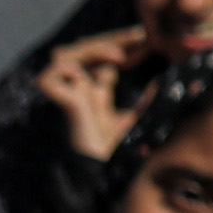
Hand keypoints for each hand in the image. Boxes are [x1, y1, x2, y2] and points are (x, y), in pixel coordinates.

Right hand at [33, 26, 153, 166]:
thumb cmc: (124, 155)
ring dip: (90, 48)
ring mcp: (70, 98)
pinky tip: (100, 71)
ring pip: (63, 56)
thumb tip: (164, 80)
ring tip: (119, 54)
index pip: (103, 58)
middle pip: (84, 50)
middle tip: (140, 35)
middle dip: (112, 38)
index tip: (148, 39)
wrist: (110, 177)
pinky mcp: (63, 108)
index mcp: (96, 93)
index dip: (122, 44)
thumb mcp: (142, 119)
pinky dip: (67, 69)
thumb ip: (149, 101)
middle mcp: (80, 92)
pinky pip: (49, 78)